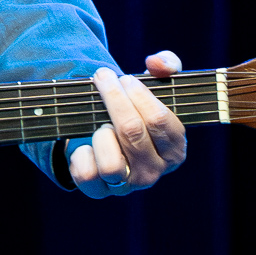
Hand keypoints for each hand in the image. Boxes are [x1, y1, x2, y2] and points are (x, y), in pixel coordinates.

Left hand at [69, 51, 187, 197]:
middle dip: (113, 98)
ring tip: (101, 122)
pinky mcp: (99, 191)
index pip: (158, 120)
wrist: (110, 140)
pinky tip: (85, 143)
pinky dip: (81, 154)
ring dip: (100, 133)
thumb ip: (167, 65)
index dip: (138, 94)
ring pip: (110, 162)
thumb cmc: (137, 110)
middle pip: (131, 131)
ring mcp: (126, 185)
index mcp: (175, 150)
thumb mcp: (157, 85)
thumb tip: (156, 64)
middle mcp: (154, 172)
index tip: (125, 78)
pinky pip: (86, 174)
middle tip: (103, 78)